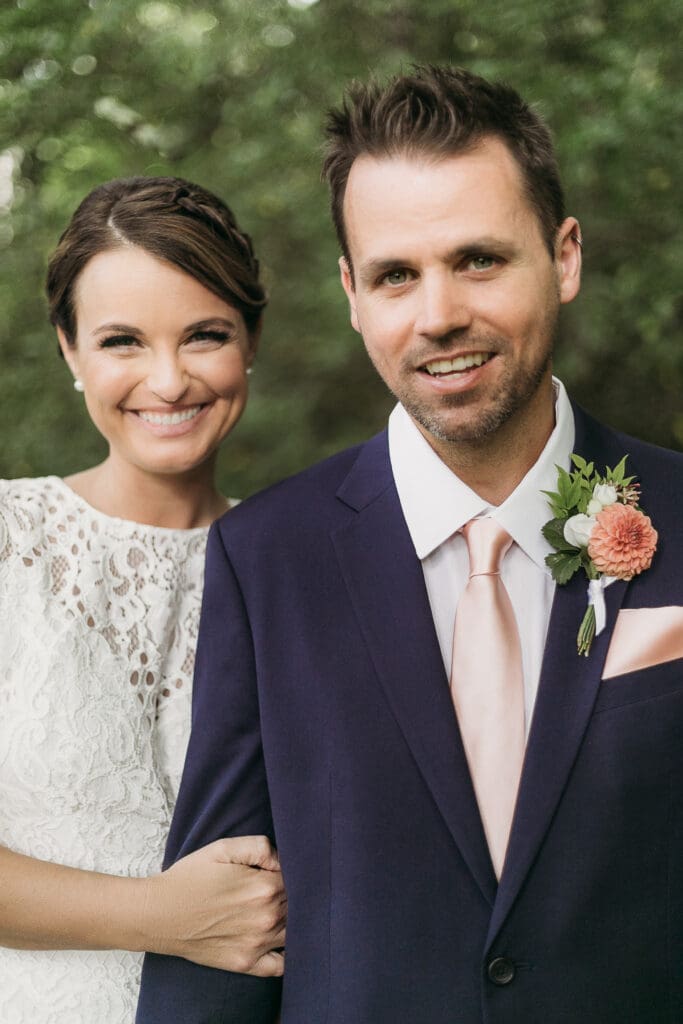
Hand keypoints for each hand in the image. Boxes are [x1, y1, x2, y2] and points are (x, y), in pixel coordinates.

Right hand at [144, 836, 285, 975]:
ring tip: (276, 908)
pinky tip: (280, 940)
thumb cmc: (190, 877)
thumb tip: (282, 860)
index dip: (290, 870)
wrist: (158, 914)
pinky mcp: (245, 964)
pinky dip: (287, 954)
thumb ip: (259, 846)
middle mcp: (266, 918)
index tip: (277, 869)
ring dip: (292, 919)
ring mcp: (257, 945)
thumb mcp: (223, 848)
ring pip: (295, 931)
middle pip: (299, 904)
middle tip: (275, 886)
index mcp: (263, 888)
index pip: (297, 878)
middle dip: (294, 894)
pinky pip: (281, 965)